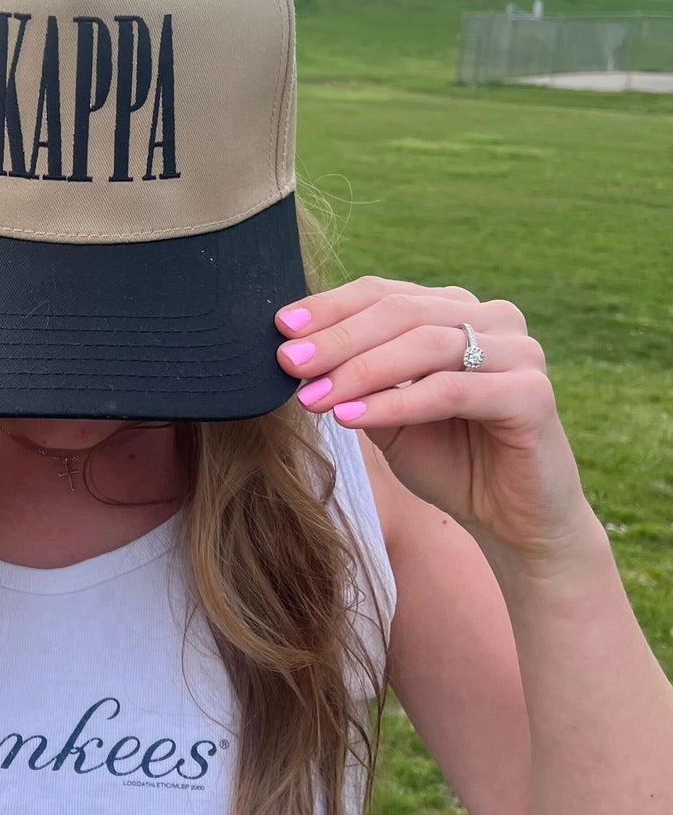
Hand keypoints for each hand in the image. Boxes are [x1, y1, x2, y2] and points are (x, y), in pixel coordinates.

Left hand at [275, 275, 590, 562]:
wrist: (514, 521)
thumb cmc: (451, 462)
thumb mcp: (389, 416)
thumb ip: (356, 381)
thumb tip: (294, 354)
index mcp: (457, 311)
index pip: (384, 293)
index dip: (330, 308)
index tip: (280, 329)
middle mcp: (493, 319)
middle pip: (401, 312)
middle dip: (338, 338)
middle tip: (288, 362)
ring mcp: (519, 352)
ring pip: (425, 346)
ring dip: (360, 371)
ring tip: (312, 398)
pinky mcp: (533, 393)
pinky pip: (451, 390)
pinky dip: (396, 403)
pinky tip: (351, 419)